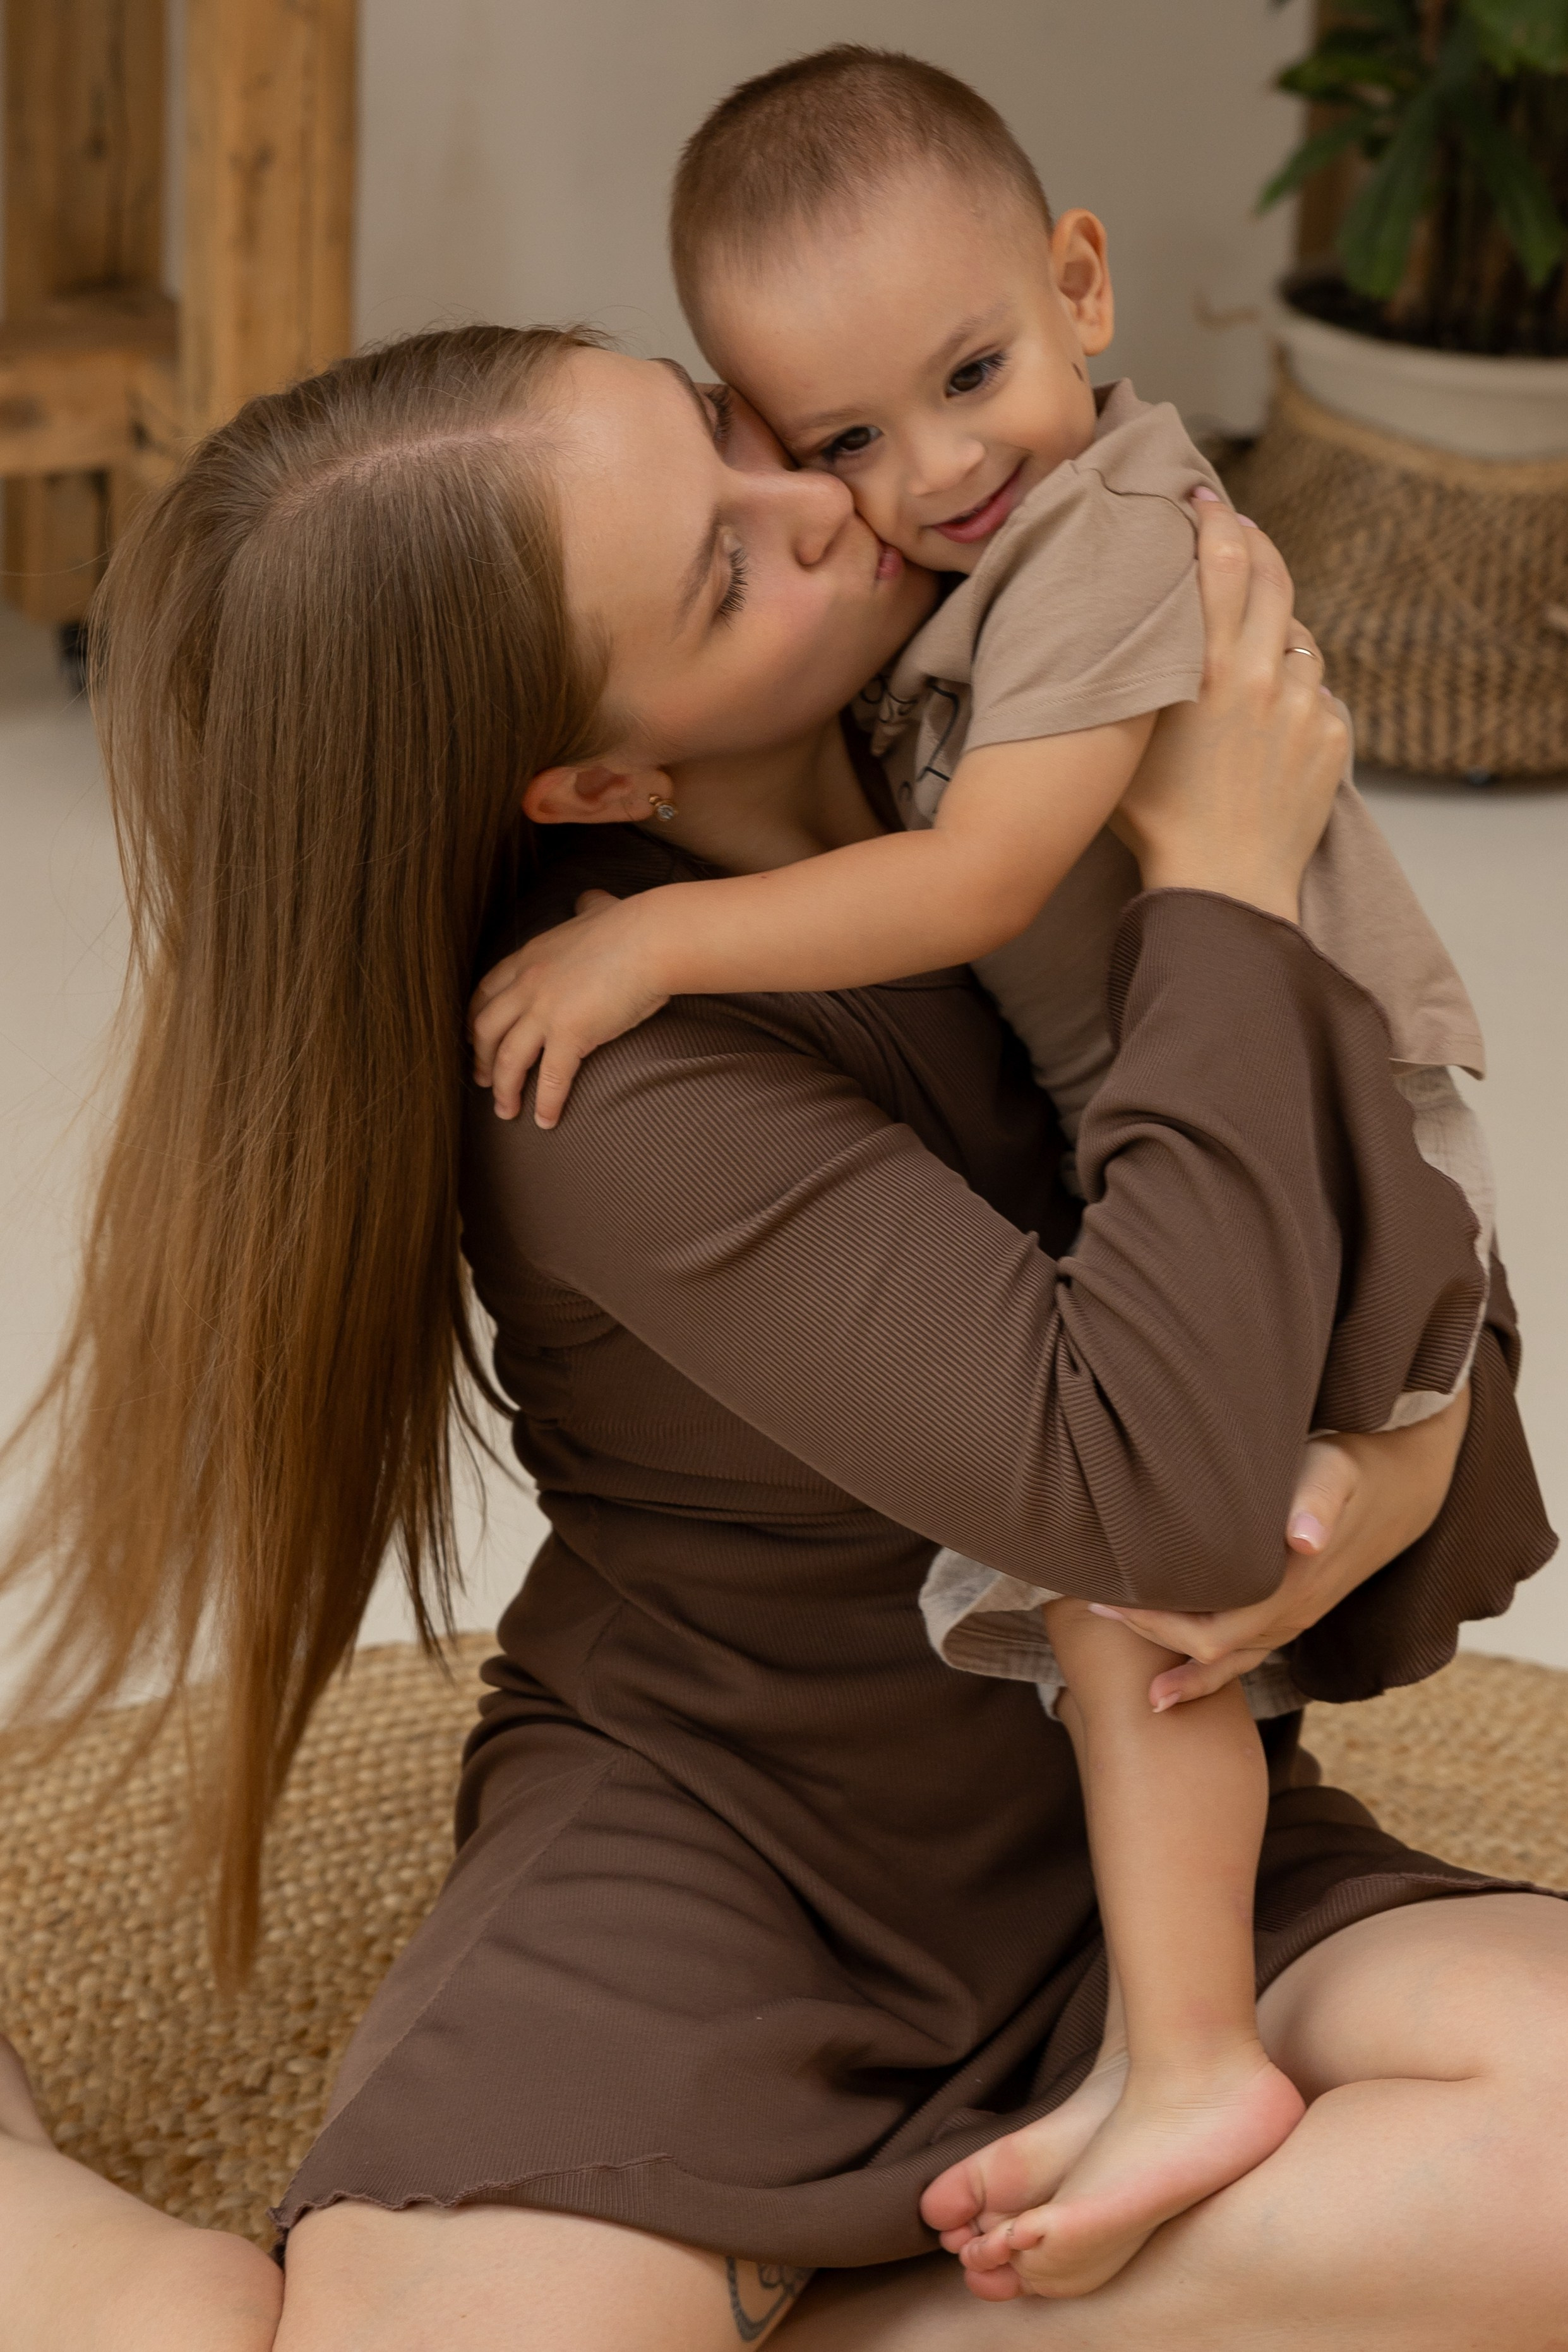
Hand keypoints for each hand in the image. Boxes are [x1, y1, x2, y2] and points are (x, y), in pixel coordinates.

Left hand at [469, 889, 669, 1127]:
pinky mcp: (569, 1035)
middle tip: (483, 1081)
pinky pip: (550, 1079)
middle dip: (481, 1058)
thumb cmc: (631, 925)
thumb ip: (585, 908)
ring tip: (506, 1111)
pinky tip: (546, 1122)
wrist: (652, 939)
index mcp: (528, 958)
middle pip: (486, 1029)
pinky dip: (545, 1104)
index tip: (474, 1038)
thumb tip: (588, 900)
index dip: (475, 1019)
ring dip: (504, 1090)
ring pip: (508, 1060)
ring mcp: (545, 1012)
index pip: (486, 992)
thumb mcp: (597, 910)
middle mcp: (527, 986)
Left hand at [1088, 1389, 1469, 1707]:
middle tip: (1094, 1611)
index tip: (1106, 1599)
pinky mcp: (1299, 1607)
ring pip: (1234, 1662)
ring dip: (1185, 1669)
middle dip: (1151, 1637)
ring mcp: (1298, 1617)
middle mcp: (1293, 1615)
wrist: (1403, 1480)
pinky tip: (1186, 1669)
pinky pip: (1252, 1652)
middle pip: (1211, 1652)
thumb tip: (1303, 1536)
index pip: (1211, 1632)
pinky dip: (1215, 1668)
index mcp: (1291, 1590)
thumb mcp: (1333, 1473)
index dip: (1155, 1625)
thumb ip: (1316, 1502)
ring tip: (1143, 1688)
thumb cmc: (1353, 1467)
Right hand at [1111, 495, 1346, 920]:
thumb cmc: (1155, 821)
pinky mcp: (1332, 738)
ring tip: (1251, 641)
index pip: (1221, 562)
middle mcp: (1263, 676)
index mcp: (1207, 669)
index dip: (1215, 520)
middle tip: (1238, 528)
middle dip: (1254, 543)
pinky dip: (1295, 692)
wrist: (1222, 887)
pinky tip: (1270, 715)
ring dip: (1276, 630)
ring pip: (1298, 639)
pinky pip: (1317, 694)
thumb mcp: (1125, 738)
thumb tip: (1132, 628)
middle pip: (1272, 577)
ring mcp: (1305, 706)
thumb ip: (1136, 678)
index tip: (1204, 499)